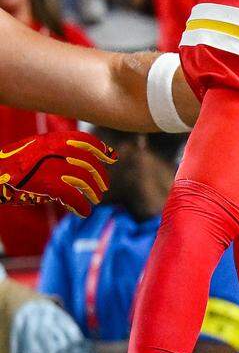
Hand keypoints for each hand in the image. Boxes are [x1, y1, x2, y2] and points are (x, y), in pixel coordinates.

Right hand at [0, 131, 115, 216]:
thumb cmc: (11, 164)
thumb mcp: (34, 148)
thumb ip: (56, 149)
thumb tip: (81, 158)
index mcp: (53, 140)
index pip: (86, 141)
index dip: (101, 150)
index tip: (112, 159)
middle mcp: (56, 152)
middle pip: (89, 164)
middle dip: (100, 177)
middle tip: (103, 187)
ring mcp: (54, 168)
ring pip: (85, 182)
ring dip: (93, 193)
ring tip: (96, 199)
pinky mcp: (50, 186)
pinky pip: (74, 198)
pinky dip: (82, 206)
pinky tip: (84, 212)